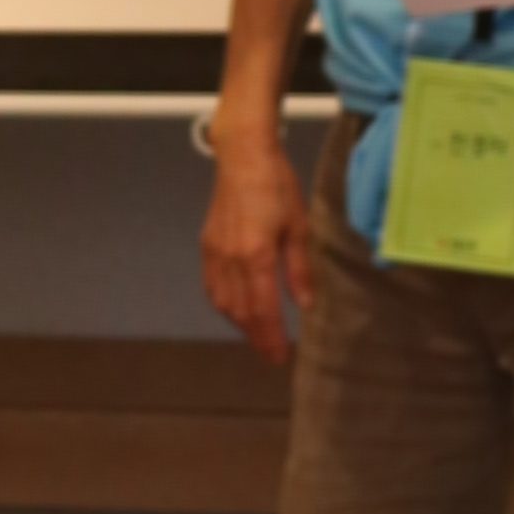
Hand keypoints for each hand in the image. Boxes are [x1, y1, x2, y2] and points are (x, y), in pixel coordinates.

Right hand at [202, 122, 312, 368]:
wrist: (243, 155)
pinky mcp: (207, 245)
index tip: (281, 357)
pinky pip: (212, 285)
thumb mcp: (299, 226)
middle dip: (256, 338)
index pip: (263, 309)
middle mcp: (230, 258)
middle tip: (273, 356)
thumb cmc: (277, 185)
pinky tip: (237, 309)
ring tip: (259, 336)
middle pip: (240, 312)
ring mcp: (214, 252)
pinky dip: (224, 305)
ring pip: (222, 302)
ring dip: (240, 324)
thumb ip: (300, 270)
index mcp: (256, 255)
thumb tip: (305, 306)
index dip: (272, 338)